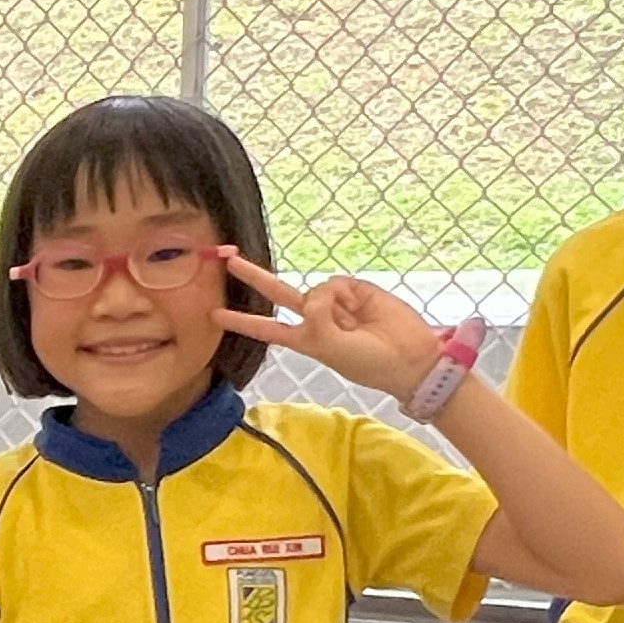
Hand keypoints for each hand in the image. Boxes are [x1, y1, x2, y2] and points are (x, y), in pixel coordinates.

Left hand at [214, 253, 451, 401]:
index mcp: (305, 340)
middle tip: (228, 260)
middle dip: (254, 276)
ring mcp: (334, 302)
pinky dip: (343, 294)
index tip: (213, 315)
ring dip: (327, 302)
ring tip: (352, 321)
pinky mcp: (354, 289)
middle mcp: (316, 318)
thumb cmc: (369, 363)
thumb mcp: (332, 350)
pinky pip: (335, 283)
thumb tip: (316, 292)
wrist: (410, 356)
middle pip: (277, 293)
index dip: (240, 321)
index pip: (266, 328)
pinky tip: (359, 307)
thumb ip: (317, 320)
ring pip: (313, 289)